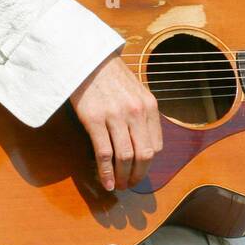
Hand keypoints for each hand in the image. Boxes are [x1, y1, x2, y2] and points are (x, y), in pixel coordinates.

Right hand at [69, 50, 162, 191]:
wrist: (88, 59)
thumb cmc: (111, 76)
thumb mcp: (136, 91)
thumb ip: (143, 115)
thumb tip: (143, 144)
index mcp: (149, 106)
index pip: (156, 145)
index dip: (149, 164)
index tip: (141, 171)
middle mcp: (136, 112)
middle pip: (144, 155)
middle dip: (138, 175)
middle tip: (131, 185)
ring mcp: (115, 116)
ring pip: (125, 157)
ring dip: (123, 177)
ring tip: (119, 185)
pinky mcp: (94, 120)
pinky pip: (104, 153)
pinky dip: (106, 172)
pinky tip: (106, 182)